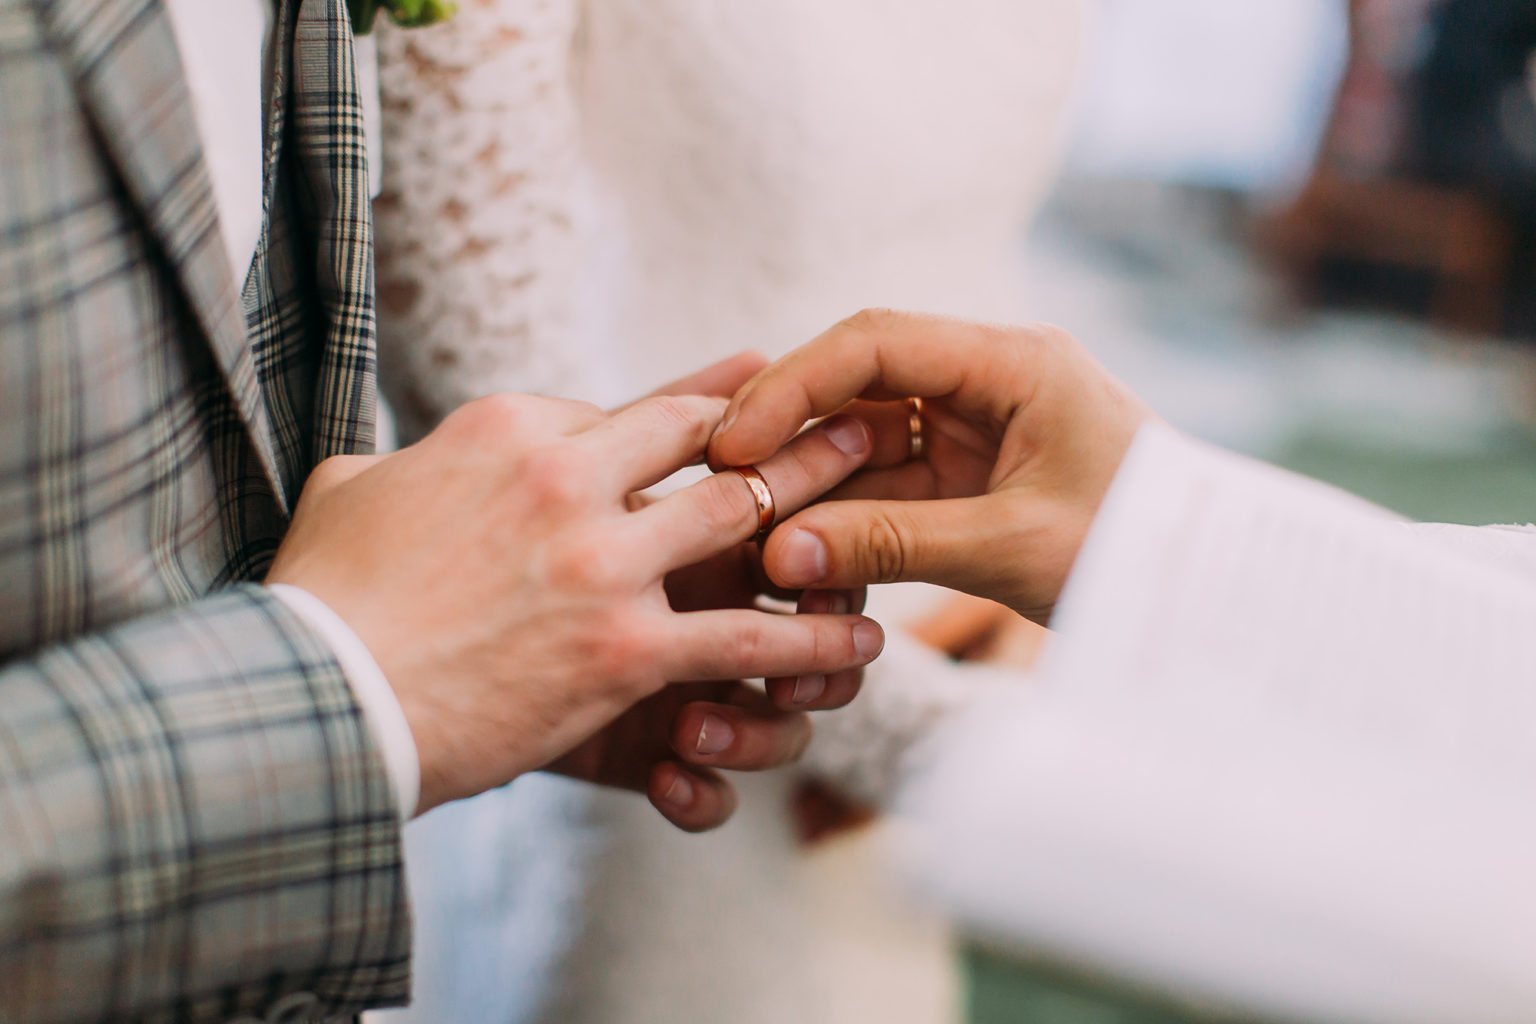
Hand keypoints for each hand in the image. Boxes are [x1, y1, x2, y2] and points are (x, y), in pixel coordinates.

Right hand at [267, 391, 882, 816]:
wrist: (319, 697)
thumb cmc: (323, 595)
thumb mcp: (352, 488)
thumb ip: (401, 459)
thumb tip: (402, 458)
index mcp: (512, 427)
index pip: (635, 409)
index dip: (707, 403)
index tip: (757, 393)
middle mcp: (569, 477)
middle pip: (708, 445)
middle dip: (787, 435)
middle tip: (853, 428)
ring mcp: (603, 562)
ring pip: (743, 526)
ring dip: (817, 518)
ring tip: (875, 514)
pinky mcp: (623, 649)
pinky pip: (744, 640)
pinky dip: (808, 642)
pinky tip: (856, 644)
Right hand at [709, 310, 1153, 621]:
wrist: (1211, 598)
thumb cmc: (1136, 554)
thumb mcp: (1010, 548)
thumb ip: (891, 544)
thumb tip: (779, 552)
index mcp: (1014, 363)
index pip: (877, 342)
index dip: (794, 386)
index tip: (735, 442)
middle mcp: (989, 381)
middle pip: (859, 385)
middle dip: (791, 436)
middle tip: (723, 487)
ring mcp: (977, 430)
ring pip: (866, 442)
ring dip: (814, 488)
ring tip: (756, 538)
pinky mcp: (972, 478)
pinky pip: (889, 487)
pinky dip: (848, 523)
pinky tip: (806, 562)